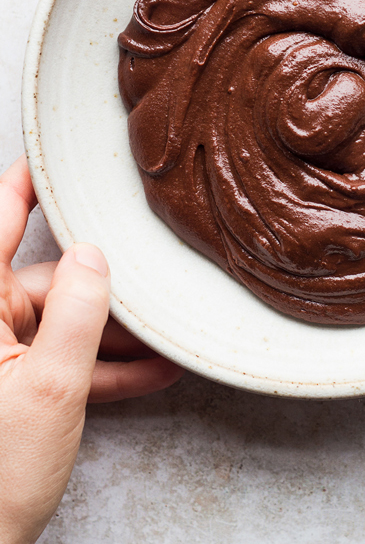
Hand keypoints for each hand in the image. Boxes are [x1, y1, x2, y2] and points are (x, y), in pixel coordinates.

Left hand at [0, 160, 183, 543]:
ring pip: (65, 324)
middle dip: (106, 296)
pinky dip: (104, 369)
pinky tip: (152, 374)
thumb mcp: (52, 387)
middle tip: (156, 296)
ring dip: (115, 339)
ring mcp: (0, 358)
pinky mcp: (15, 387)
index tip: (43, 156)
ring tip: (167, 348)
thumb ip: (78, 313)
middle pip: (49, 283)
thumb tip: (93, 254)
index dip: (19, 189)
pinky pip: (65, 361)